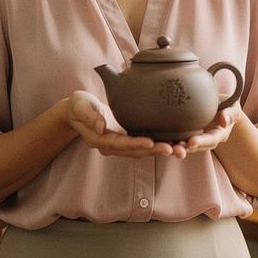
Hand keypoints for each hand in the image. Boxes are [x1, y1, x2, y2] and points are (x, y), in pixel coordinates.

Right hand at [65, 90, 181, 157]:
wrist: (78, 110)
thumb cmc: (78, 105)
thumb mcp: (79, 106)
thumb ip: (89, 116)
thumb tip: (101, 126)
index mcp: (99, 139)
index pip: (119, 144)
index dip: (135, 144)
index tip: (150, 142)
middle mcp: (111, 146)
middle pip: (134, 151)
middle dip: (154, 151)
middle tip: (173, 149)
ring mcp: (120, 144)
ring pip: (142, 151)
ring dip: (160, 151)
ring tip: (179, 149)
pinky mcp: (128, 139)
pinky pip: (144, 145)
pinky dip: (159, 145)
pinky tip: (175, 143)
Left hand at [172, 108, 237, 158]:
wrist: (219, 105)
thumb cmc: (227, 105)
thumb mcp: (233, 106)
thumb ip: (231, 113)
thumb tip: (224, 120)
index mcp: (218, 134)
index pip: (211, 139)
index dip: (202, 141)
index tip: (191, 142)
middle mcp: (206, 140)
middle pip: (196, 147)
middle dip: (185, 149)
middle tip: (176, 149)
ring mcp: (195, 139)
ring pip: (184, 146)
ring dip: (175, 148)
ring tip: (166, 148)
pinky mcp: (185, 135)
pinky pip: (176, 140)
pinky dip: (168, 141)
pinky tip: (157, 141)